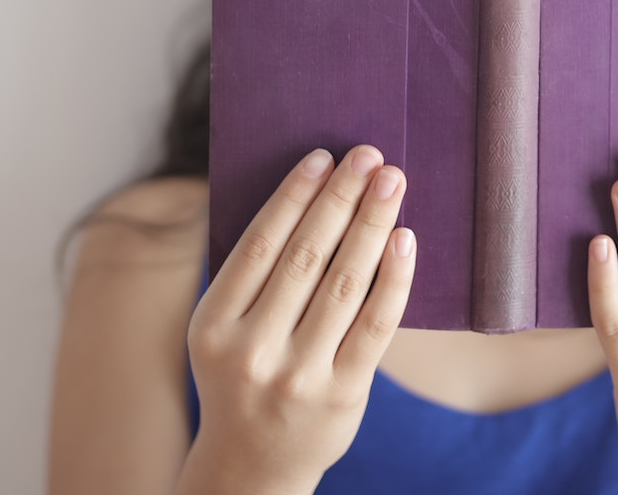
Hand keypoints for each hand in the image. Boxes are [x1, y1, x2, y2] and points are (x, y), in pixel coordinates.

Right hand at [175, 146, 415, 494]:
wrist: (252, 467)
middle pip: (305, 256)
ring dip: (372, 224)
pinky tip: (404, 239)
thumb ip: (251, 276)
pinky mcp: (342, 395)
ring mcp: (299, 375)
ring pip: (344, 283)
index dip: (293, 195)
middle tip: (369, 155)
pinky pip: (376, 324)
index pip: (259, 244)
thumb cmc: (243, 378)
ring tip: (392, 181)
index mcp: (213, 325)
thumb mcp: (221, 332)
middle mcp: (252, 351)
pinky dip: (393, 278)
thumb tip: (304, 193)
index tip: (322, 157)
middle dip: (341, 198)